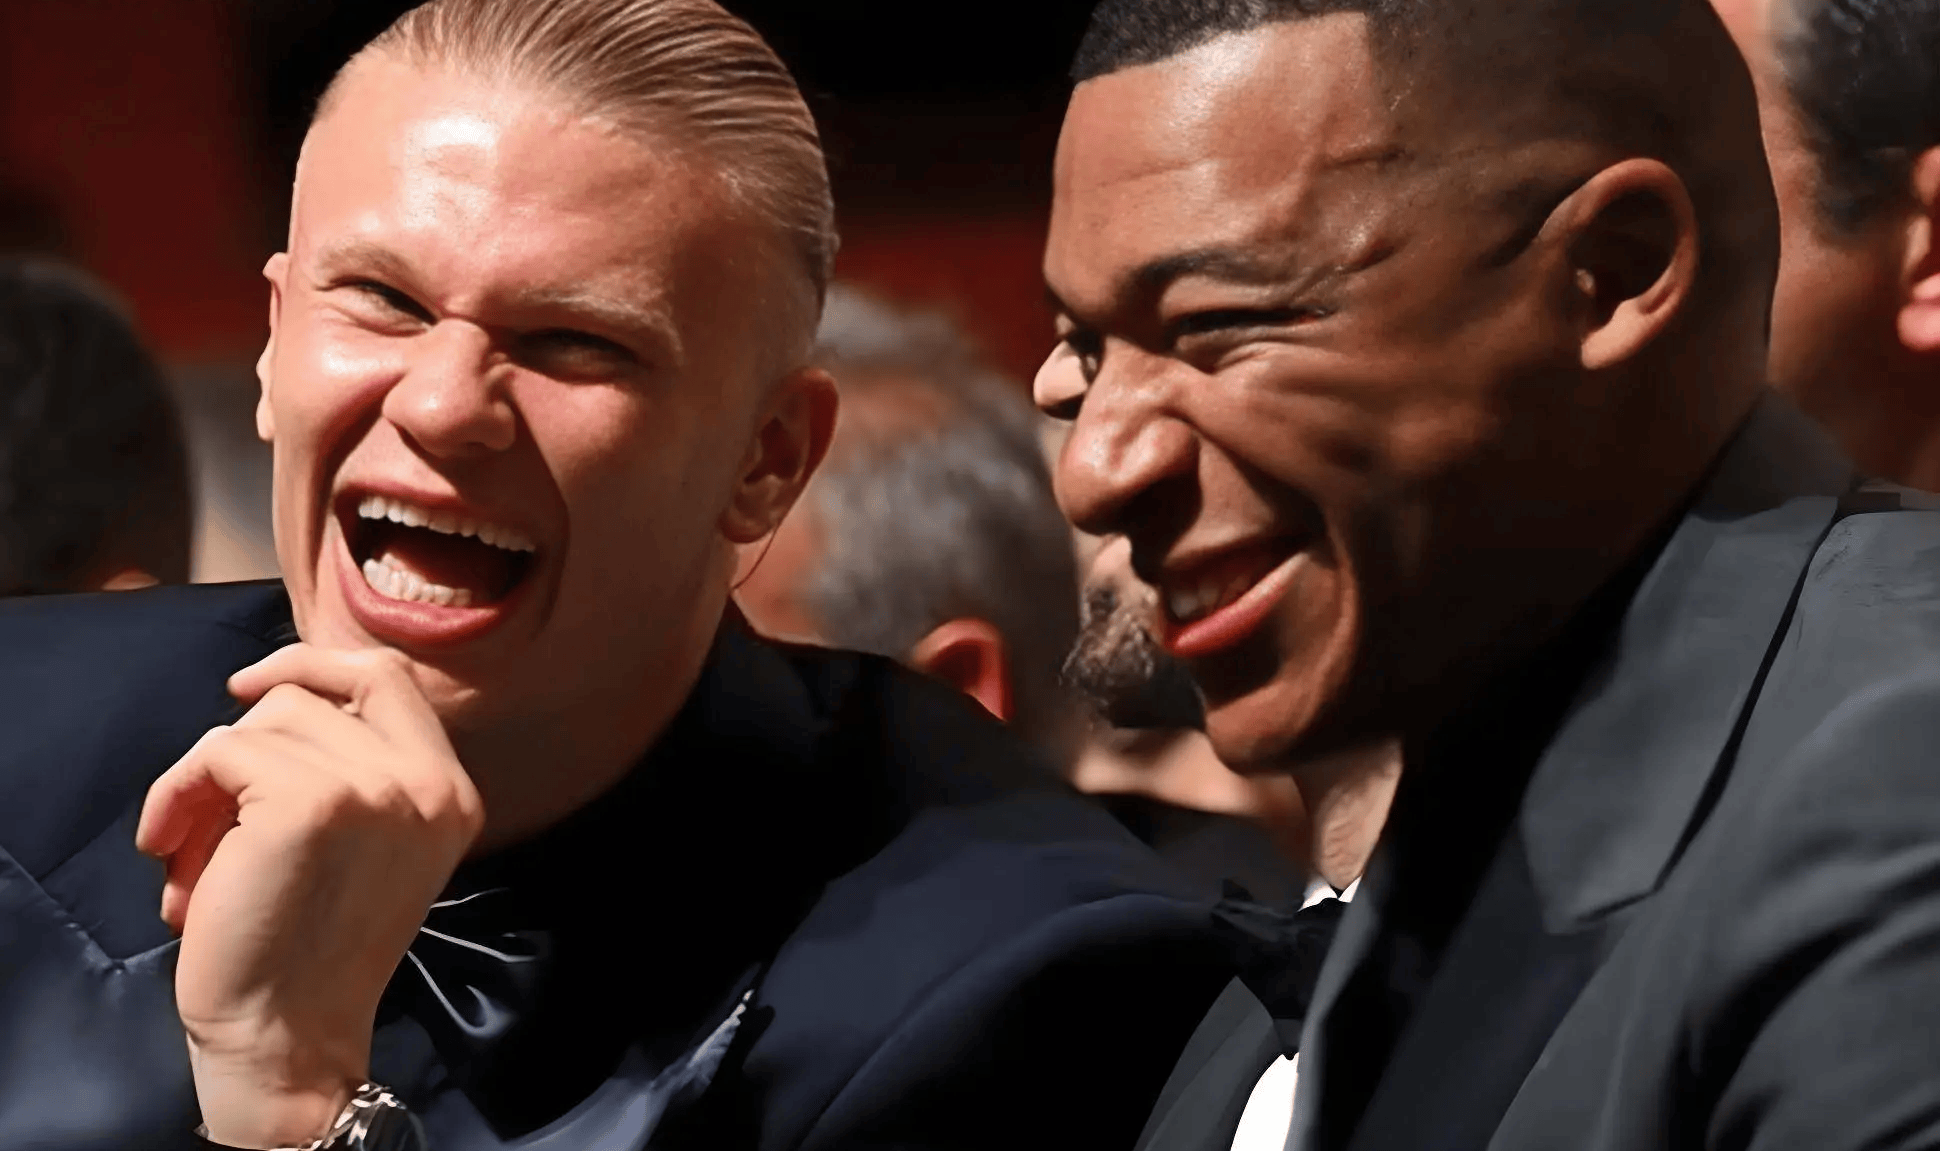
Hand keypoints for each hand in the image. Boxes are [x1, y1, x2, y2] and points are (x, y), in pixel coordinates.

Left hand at [136, 645, 482, 1147]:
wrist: (287, 1032)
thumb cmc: (304, 945)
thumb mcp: (362, 841)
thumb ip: (354, 767)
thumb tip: (274, 689)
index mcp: (452, 794)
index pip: (390, 674)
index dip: (314, 661)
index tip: (252, 687)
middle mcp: (428, 784)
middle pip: (311, 695)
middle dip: (245, 740)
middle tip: (211, 813)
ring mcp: (376, 788)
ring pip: (260, 722)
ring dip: (204, 780)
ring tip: (191, 852)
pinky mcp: (311, 802)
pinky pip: (218, 753)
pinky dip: (176, 795)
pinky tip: (169, 852)